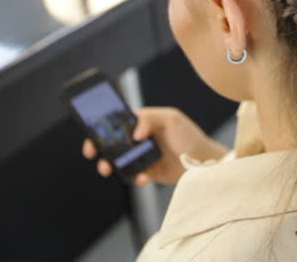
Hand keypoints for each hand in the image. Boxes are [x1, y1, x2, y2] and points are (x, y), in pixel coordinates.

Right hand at [81, 107, 228, 185]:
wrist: (204, 162)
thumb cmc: (189, 136)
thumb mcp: (171, 119)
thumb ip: (149, 119)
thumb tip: (134, 133)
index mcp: (143, 122)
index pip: (117, 121)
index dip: (102, 126)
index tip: (92, 133)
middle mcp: (140, 138)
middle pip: (113, 142)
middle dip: (100, 148)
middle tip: (93, 154)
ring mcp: (143, 156)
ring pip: (119, 160)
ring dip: (111, 165)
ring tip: (109, 169)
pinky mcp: (148, 172)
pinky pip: (133, 176)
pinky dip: (134, 177)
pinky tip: (144, 177)